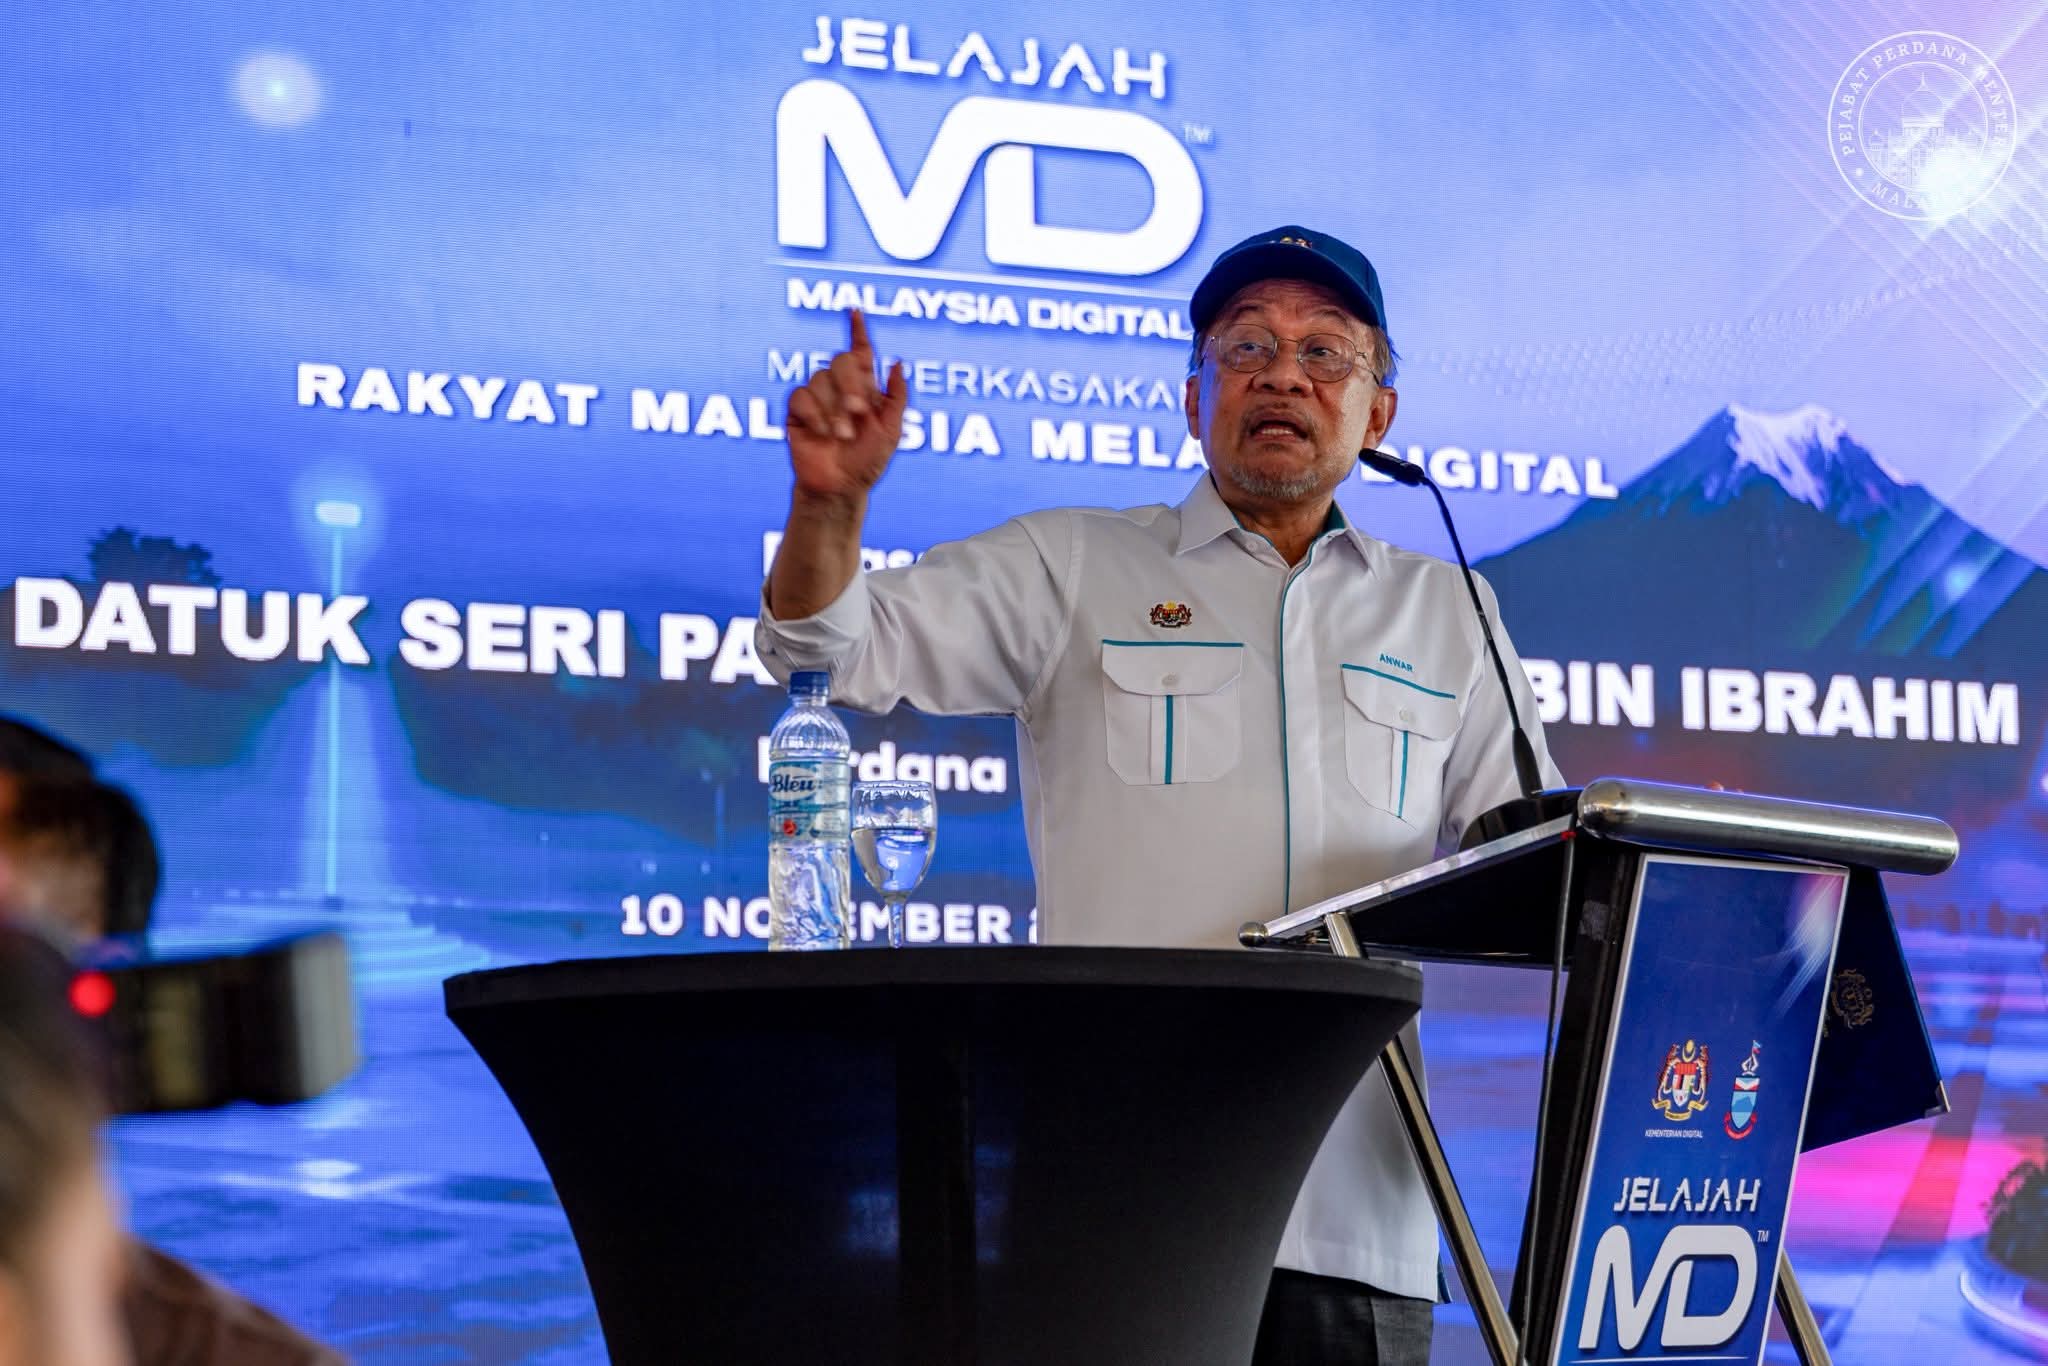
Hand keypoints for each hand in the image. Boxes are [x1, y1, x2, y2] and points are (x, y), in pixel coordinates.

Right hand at [786, 310, 907, 503]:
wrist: (841, 487)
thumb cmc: (868, 462)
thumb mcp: (893, 430)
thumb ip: (897, 396)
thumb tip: (897, 362)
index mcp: (864, 388)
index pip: (860, 352)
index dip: (858, 331)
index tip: (855, 311)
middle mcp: (839, 388)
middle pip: (839, 360)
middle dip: (851, 385)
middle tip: (858, 413)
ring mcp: (817, 398)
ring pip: (819, 378)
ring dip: (834, 409)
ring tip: (841, 436)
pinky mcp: (796, 412)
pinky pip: (800, 396)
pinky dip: (815, 415)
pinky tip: (823, 434)